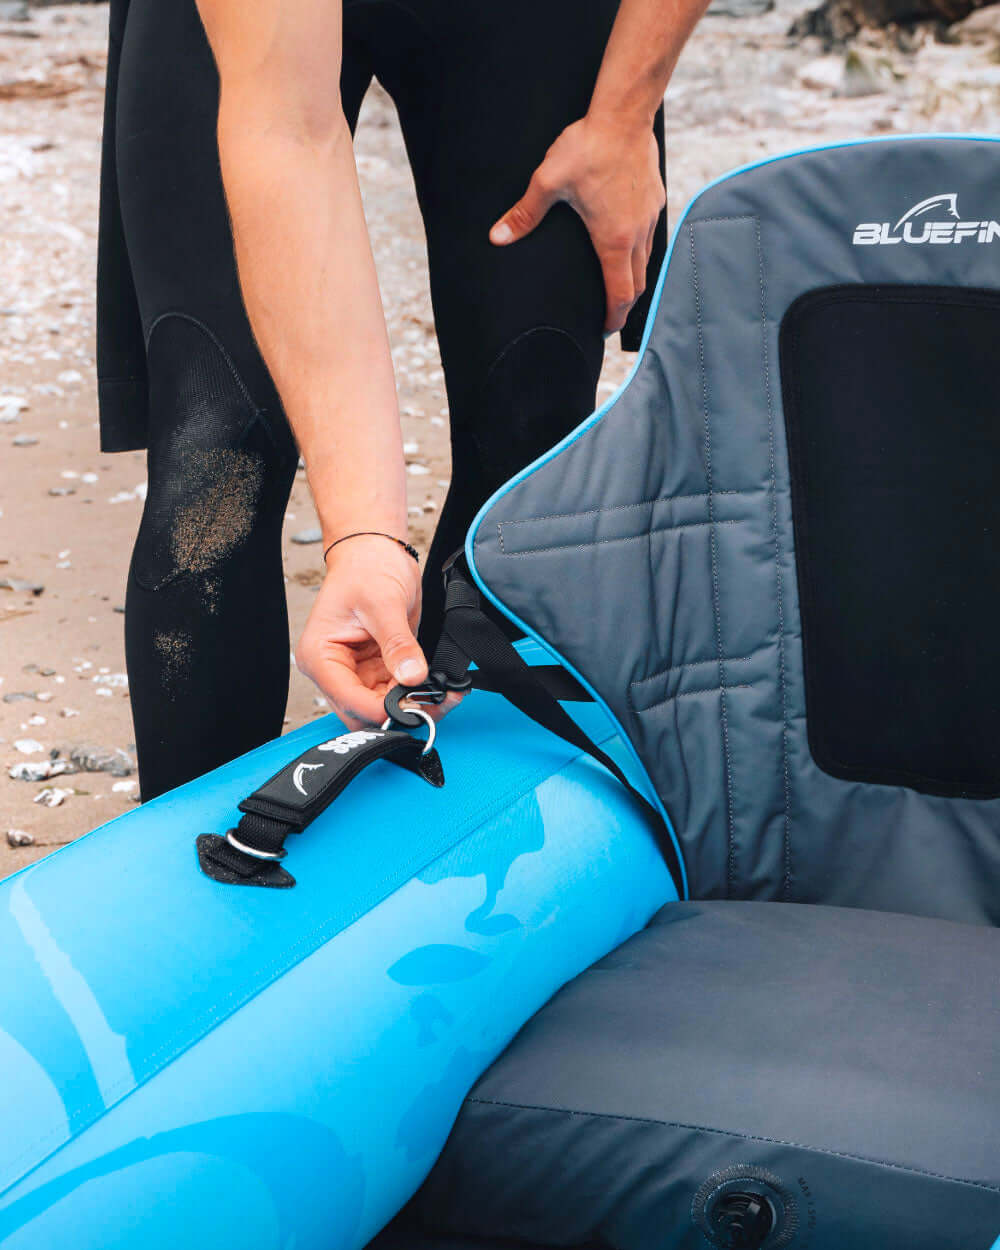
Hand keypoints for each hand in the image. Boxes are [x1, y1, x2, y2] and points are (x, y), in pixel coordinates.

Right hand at [296, 535, 439, 729]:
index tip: (414, 706)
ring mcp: (356, 671)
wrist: (377, 552)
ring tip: (444, 694)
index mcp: (320, 656)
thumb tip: (411, 675)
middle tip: (435, 704)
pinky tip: (439, 686)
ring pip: (382, 708)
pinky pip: (396, 692)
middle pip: (362, 713)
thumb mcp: (383, 604)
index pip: (347, 699)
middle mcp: (334, 670)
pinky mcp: (378, 669)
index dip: (381, 709)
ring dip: (412, 706)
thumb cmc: (366, 569)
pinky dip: (417, 694)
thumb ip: (397, 643)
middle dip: (398, 712)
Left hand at [490, 114, 664, 333]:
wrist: (624, 113)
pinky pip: (649, 235)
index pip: (620, 294)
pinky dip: (638, 250)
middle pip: (638, 284)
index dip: (613, 318)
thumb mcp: (548, 182)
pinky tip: (623, 242)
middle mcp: (637, 234)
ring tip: (615, 284)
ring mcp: (649, 216)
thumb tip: (498, 237)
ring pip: (646, 260)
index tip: (603, 329)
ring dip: (632, 278)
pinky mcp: (655, 199)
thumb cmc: (588, 147)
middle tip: (608, 315)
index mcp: (614, 240)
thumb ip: (524, 214)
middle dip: (623, 305)